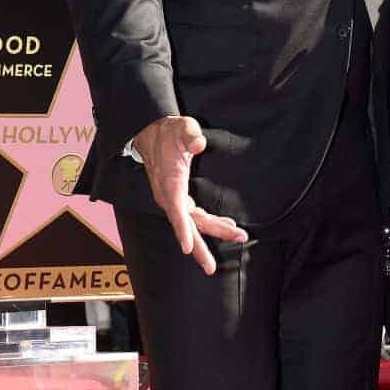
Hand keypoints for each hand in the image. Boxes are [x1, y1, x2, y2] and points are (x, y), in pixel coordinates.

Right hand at [133, 115, 247, 274]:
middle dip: (202, 244)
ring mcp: (173, 198)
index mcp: (169, 182)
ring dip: (213, 231)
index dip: (181, 229)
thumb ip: (190, 135)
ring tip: (238, 236)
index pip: (175, 210)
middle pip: (187, 224)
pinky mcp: (177, 196)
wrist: (150, 132)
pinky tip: (225, 223)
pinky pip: (192, 215)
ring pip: (192, 222)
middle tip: (217, 261)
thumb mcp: (181, 127)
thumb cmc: (168, 131)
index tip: (188, 248)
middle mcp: (169, 196)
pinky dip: (209, 221)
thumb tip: (199, 144)